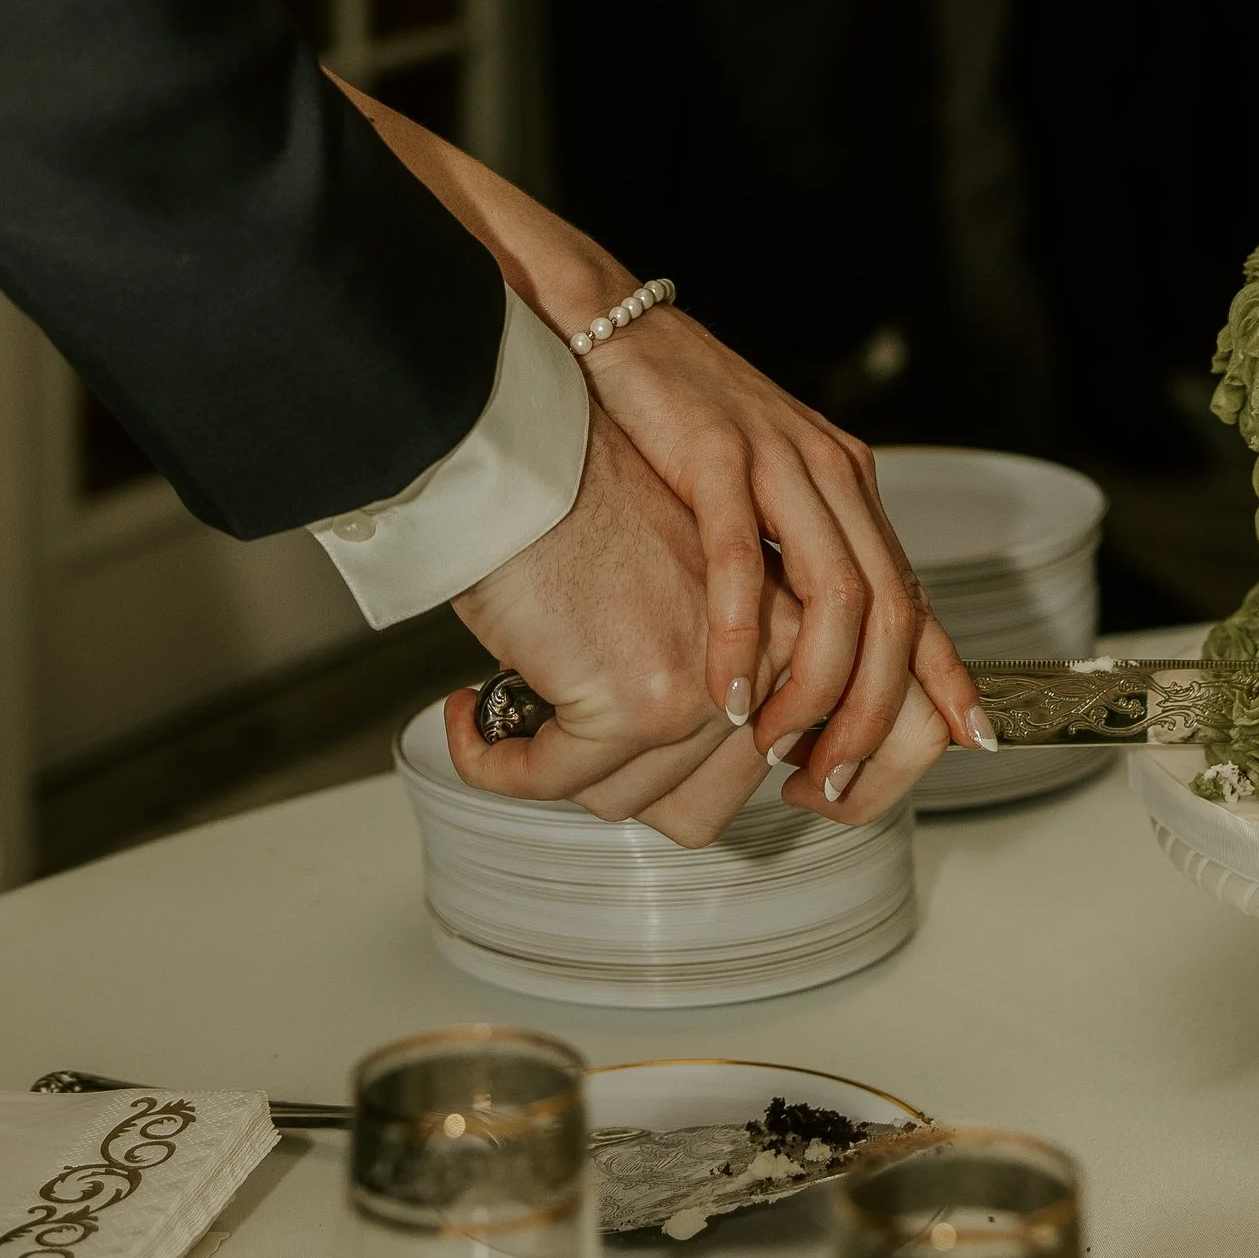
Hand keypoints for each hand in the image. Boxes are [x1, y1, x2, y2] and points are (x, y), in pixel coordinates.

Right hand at [447, 404, 747, 842]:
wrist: (531, 449)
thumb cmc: (582, 498)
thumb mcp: (680, 585)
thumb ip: (703, 664)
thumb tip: (665, 765)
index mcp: (792, 630)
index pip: (749, 767)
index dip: (665, 783)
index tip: (605, 764)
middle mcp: (773, 663)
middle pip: (697, 807)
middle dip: (611, 787)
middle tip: (551, 745)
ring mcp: (708, 686)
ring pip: (625, 799)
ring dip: (549, 774)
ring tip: (507, 717)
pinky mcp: (640, 699)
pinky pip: (553, 779)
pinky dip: (495, 763)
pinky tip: (467, 719)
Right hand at [579, 303, 984, 825]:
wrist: (604, 333)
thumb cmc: (663, 430)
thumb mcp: (751, 497)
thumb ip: (783, 564)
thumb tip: (797, 665)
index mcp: (845, 487)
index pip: (915, 595)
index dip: (950, 675)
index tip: (973, 741)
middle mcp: (830, 473)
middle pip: (891, 612)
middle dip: (873, 712)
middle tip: (837, 782)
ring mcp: (779, 461)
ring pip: (839, 596)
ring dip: (815, 690)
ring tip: (776, 748)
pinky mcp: (717, 453)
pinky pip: (742, 562)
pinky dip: (740, 638)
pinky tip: (722, 693)